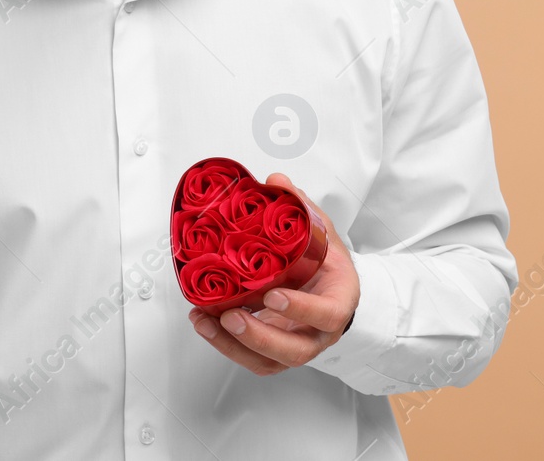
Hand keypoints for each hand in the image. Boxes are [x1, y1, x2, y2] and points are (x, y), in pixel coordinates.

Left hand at [187, 173, 359, 374]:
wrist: (331, 289)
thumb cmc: (326, 263)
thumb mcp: (320, 231)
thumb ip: (299, 207)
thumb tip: (275, 182)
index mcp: (338, 301)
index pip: (327, 314)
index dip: (301, 309)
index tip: (274, 295)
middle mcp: (319, 333)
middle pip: (294, 351)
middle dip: (259, 336)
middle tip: (231, 315)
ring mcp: (296, 345)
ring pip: (269, 362)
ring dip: (233, 345)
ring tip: (205, 320)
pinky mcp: (274, 353)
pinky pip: (252, 359)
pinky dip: (225, 345)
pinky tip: (205, 323)